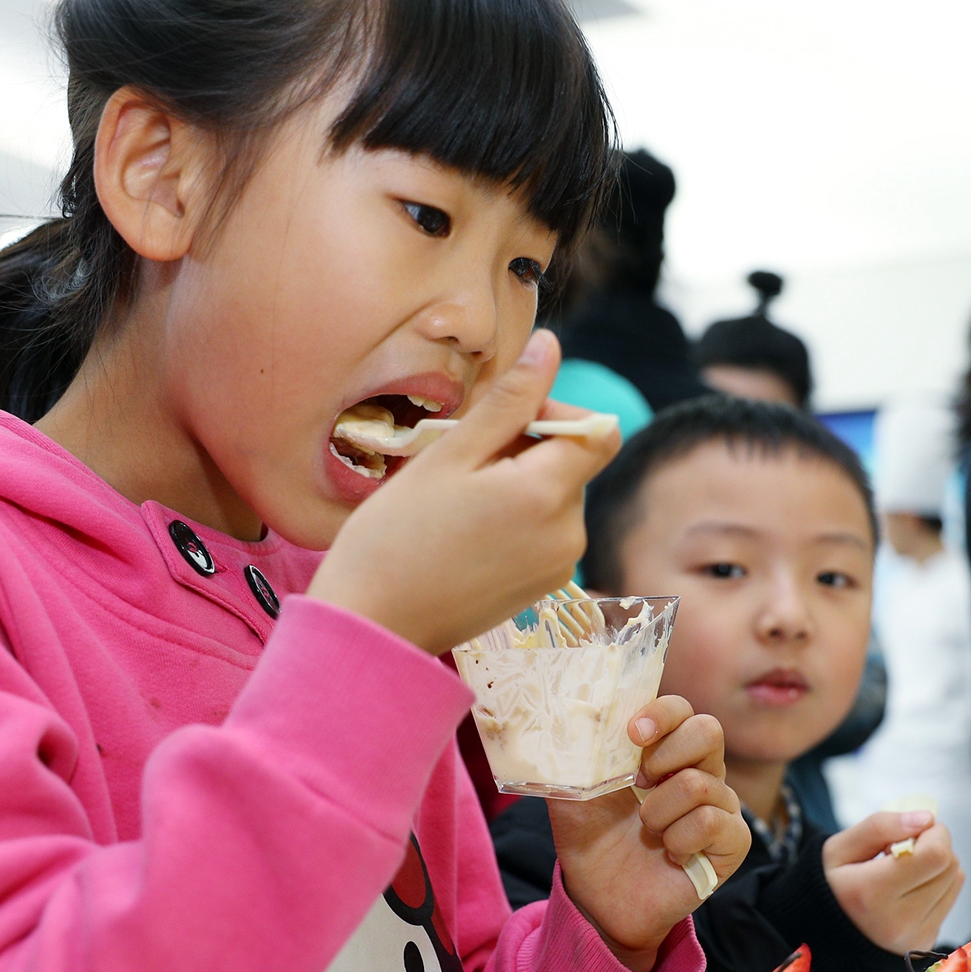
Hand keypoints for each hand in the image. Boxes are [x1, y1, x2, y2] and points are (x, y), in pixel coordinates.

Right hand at [306, 330, 619, 653]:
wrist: (374, 625)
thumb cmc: (396, 535)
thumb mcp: (449, 455)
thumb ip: (508, 400)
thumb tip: (549, 346)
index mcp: (547, 495)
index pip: (596, 430)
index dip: (556, 411)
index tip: (503, 420)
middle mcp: (569, 534)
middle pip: (574, 463)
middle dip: (528, 449)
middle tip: (462, 462)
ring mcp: (560, 566)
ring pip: (558, 496)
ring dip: (519, 483)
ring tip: (458, 501)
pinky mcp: (545, 587)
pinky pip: (547, 531)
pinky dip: (518, 517)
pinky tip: (467, 531)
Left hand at [543, 696, 748, 971]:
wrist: (599, 896)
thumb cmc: (591, 836)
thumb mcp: (572, 788)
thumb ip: (575, 749)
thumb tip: (574, 709)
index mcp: (664, 749)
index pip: (680, 709)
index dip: (661, 713)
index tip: (633, 734)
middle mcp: (699, 769)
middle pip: (708, 730)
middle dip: (666, 755)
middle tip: (638, 784)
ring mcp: (720, 804)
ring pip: (700, 784)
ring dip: (659, 812)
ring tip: (647, 831)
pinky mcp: (732, 841)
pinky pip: (713, 822)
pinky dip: (681, 839)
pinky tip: (671, 854)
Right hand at [823, 811, 963, 954]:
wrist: (824, 936)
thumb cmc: (830, 884)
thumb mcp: (839, 848)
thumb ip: (880, 826)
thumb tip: (926, 818)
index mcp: (871, 894)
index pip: (935, 854)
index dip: (931, 832)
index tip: (910, 831)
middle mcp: (897, 922)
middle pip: (949, 865)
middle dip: (934, 844)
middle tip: (905, 846)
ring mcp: (915, 936)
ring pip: (955, 880)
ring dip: (937, 864)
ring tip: (905, 868)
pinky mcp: (926, 942)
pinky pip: (950, 898)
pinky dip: (936, 885)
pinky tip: (909, 888)